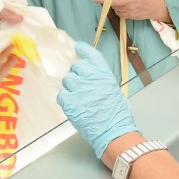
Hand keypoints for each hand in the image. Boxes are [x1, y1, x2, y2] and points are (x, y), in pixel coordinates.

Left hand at [58, 42, 137, 157]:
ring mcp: (78, 90)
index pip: (91, 55)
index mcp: (104, 74)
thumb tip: (90, 76)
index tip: (77, 47)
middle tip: (81, 86)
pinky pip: (61, 94)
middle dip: (77, 75)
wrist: (113, 131)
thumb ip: (101, 79)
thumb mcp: (113, 89)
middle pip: (76, 67)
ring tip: (79, 98)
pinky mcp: (69, 102)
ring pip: (67, 80)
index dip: (83, 49)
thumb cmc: (117, 114)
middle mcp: (91, 78)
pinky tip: (74, 105)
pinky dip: (65, 99)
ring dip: (71, 87)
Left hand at [93, 0, 169, 21]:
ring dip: (114, 5)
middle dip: (104, 0)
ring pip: (115, 7)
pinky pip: (119, 13)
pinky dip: (118, 10)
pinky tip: (123, 8)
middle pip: (113, 1)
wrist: (156, 7)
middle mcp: (129, 0)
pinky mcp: (129, 16)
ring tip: (120, 1)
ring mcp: (129, 10)